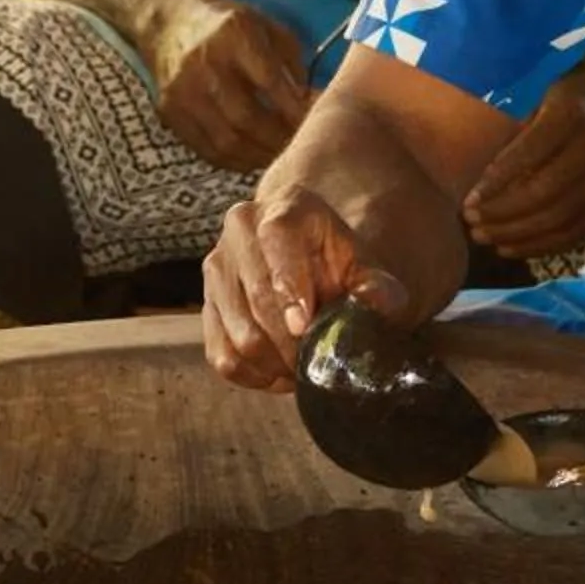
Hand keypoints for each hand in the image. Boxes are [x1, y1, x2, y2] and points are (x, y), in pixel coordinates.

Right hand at [144, 0, 312, 173]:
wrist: (170, 22)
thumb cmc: (228, 26)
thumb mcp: (266, 27)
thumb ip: (291, 62)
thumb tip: (310, 102)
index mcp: (234, 34)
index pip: (269, 81)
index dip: (294, 108)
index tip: (313, 122)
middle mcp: (205, 63)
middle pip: (246, 117)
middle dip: (278, 138)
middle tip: (298, 145)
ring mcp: (183, 91)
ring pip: (226, 139)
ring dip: (258, 155)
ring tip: (278, 155)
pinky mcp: (170, 111)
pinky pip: (205, 147)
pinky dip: (233, 159)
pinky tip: (251, 156)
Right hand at [200, 185, 407, 393]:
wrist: (305, 259)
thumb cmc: (336, 263)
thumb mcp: (364, 266)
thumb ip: (377, 284)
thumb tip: (378, 301)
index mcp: (283, 208)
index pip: (277, 240)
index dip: (289, 287)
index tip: (303, 326)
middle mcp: (240, 230)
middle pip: (257, 298)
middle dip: (290, 343)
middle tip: (317, 364)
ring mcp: (217, 268)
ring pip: (239, 336)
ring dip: (275, 365)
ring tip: (303, 369)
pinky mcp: (205, 306)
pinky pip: (222, 356)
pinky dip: (253, 375)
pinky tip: (279, 372)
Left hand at [465, 71, 584, 259]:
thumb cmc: (580, 91)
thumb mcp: (548, 91)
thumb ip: (522, 126)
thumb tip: (483, 168)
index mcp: (574, 112)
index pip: (530, 154)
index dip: (497, 182)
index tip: (467, 200)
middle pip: (545, 192)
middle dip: (503, 214)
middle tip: (471, 224)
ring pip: (562, 218)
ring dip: (518, 235)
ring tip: (485, 238)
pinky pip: (580, 230)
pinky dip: (544, 245)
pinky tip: (513, 247)